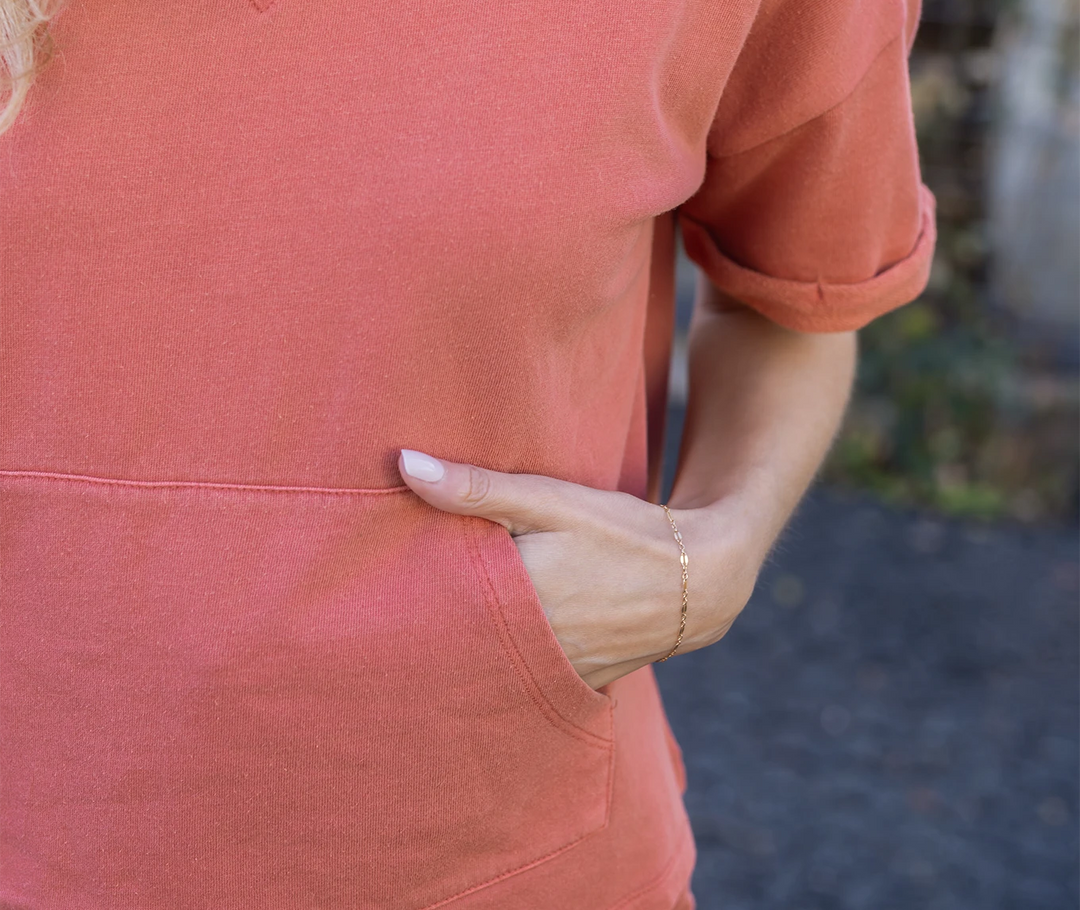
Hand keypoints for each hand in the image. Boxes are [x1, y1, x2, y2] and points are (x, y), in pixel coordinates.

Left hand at [398, 450, 767, 689]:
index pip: (435, 604)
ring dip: (459, 647)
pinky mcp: (570, 686)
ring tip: (416, 635)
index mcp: (516, 601)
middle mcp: (529, 649)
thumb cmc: (618, 529)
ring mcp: (552, 676)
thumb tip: (404, 464)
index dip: (400, 595)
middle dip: (423, 625)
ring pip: (484, 665)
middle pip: (453, 641)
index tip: (367, 586)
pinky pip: (517, 682)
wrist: (695, 579)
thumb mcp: (549, 499)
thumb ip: (477, 488)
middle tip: (378, 614)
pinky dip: (497, 665)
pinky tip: (477, 651)